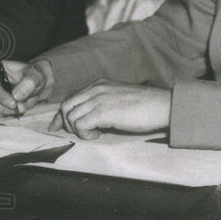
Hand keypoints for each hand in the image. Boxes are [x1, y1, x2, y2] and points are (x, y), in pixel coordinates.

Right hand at [0, 59, 52, 116]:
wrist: (33, 86)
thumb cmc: (32, 77)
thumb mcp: (36, 76)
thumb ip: (29, 83)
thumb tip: (17, 96)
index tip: (13, 103)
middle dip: (2, 106)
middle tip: (19, 108)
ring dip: (5, 111)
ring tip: (20, 106)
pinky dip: (5, 114)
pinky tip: (15, 108)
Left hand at [48, 81, 170, 139]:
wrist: (163, 105)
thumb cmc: (147, 105)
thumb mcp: (121, 98)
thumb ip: (106, 102)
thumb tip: (93, 118)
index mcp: (100, 84)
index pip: (72, 97)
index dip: (62, 114)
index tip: (57, 126)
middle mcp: (97, 89)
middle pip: (66, 106)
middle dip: (65, 122)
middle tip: (75, 133)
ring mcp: (99, 99)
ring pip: (71, 116)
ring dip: (77, 129)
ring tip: (93, 133)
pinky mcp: (103, 111)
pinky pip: (80, 124)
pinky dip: (84, 133)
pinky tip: (97, 135)